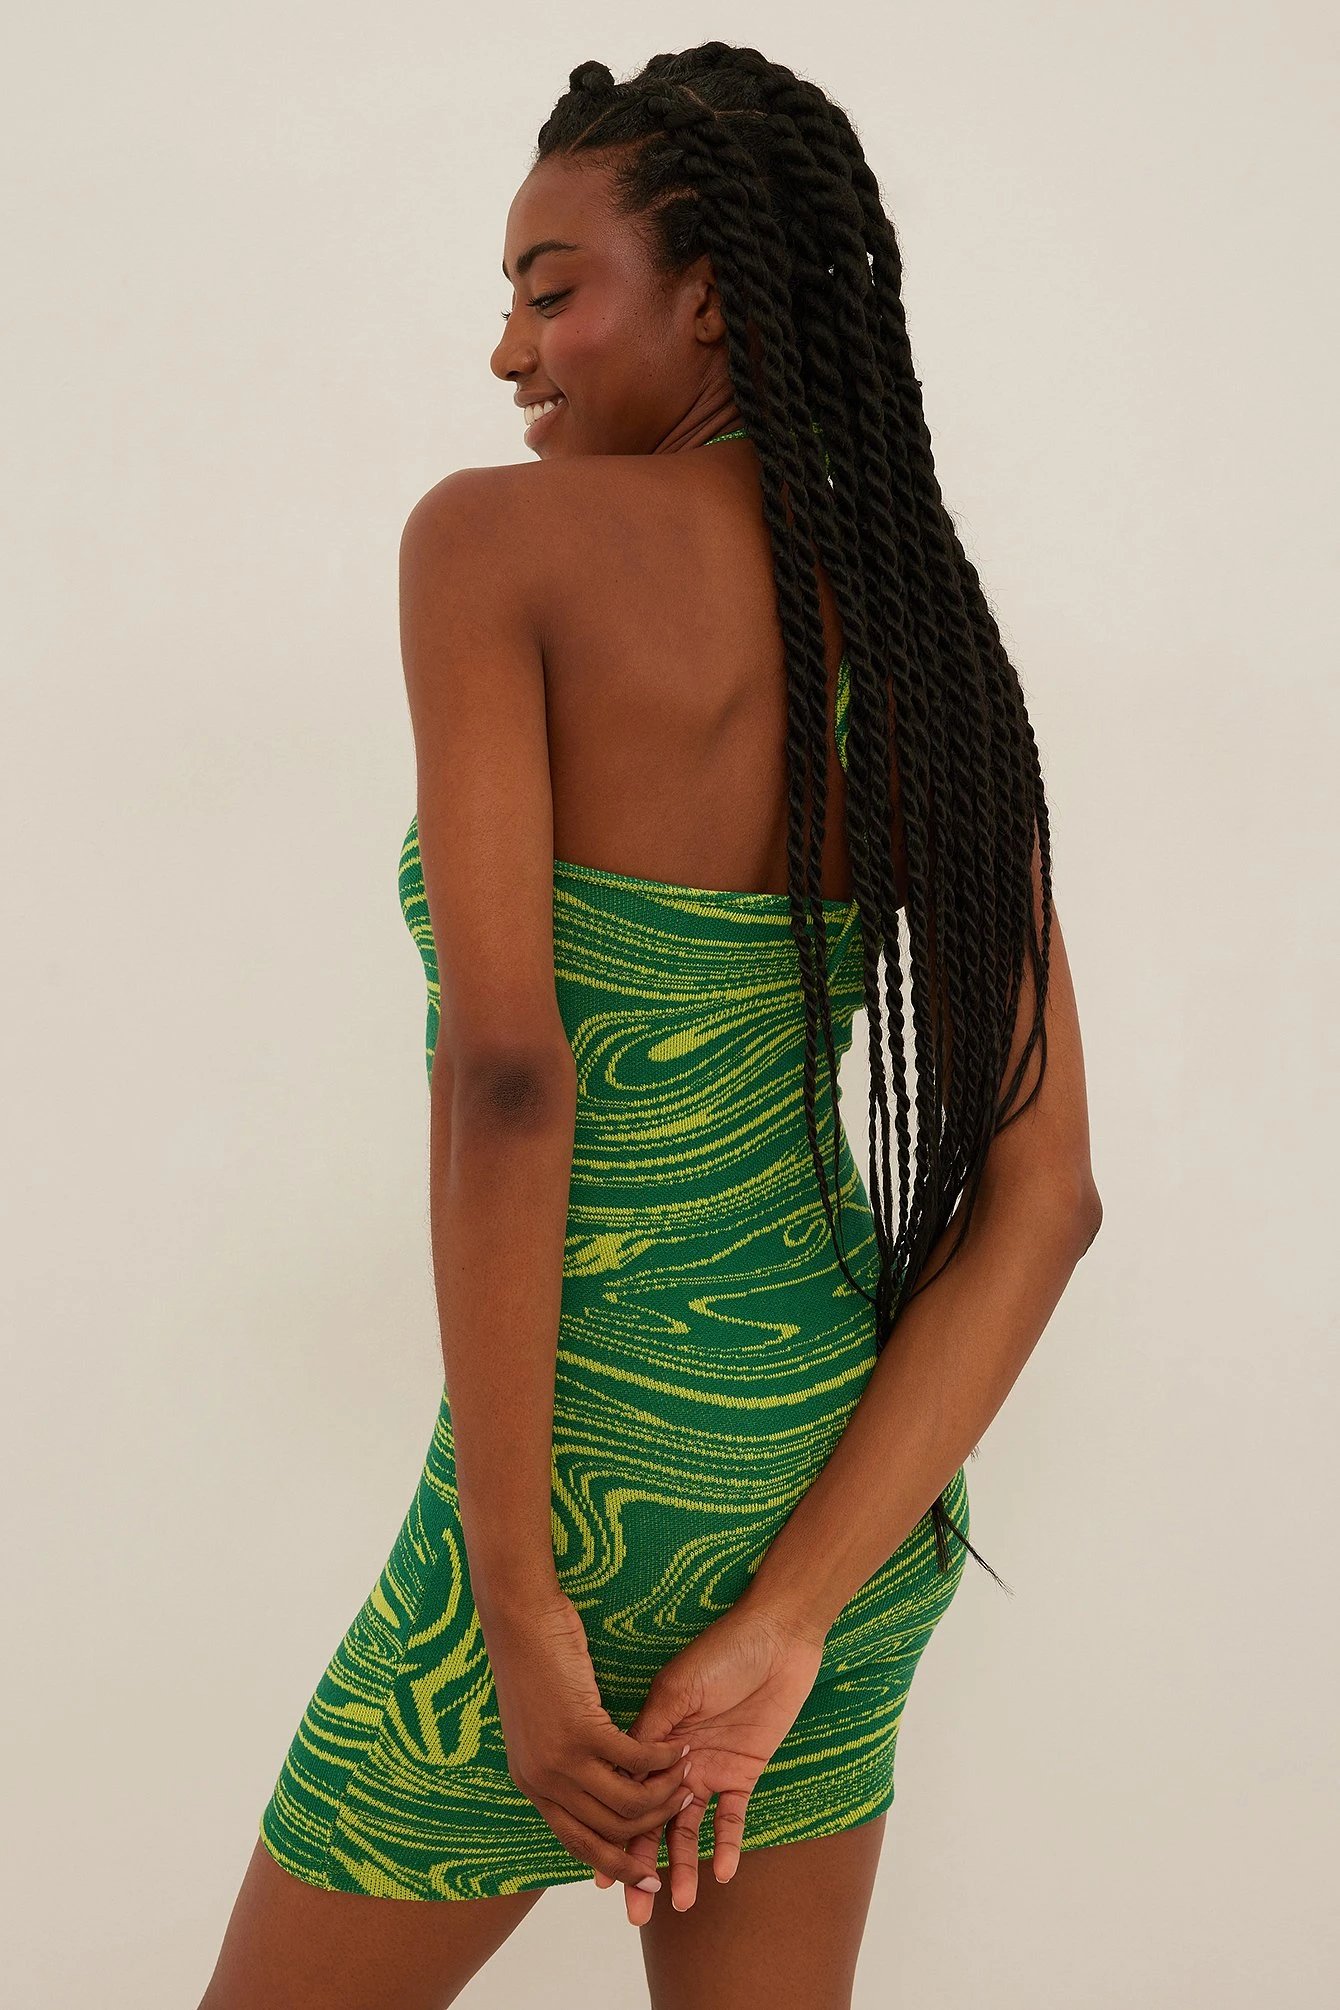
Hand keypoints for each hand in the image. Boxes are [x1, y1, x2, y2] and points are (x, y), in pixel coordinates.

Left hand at [481, 1585, 693, 1896]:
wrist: (519, 1620)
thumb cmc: (535, 1665)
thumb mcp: (540, 1729)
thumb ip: (561, 1764)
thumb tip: (589, 1790)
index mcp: (533, 1786)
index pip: (579, 1845)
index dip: (617, 1866)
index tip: (649, 1875)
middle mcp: (544, 1782)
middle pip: (607, 1834)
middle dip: (650, 1838)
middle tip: (682, 1816)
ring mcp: (561, 1759)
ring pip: (627, 1804)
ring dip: (664, 1796)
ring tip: (686, 1778)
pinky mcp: (581, 1730)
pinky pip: (636, 1762)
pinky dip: (663, 1761)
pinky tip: (679, 1748)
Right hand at [591, 1598, 825, 1920]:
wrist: (778, 1637)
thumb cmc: (723, 1650)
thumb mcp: (679, 1685)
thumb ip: (652, 1730)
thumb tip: (622, 1775)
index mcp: (653, 1738)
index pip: (627, 1794)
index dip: (614, 1834)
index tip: (599, 1874)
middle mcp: (676, 1761)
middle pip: (654, 1822)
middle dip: (642, 1866)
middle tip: (635, 1913)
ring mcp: (710, 1769)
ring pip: (689, 1829)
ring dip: (682, 1866)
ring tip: (679, 1904)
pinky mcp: (744, 1772)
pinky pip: (733, 1818)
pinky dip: (728, 1844)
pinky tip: (724, 1872)